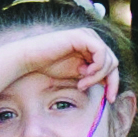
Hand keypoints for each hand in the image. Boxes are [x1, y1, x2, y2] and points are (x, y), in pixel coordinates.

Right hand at [0, 24, 114, 107]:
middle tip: (102, 94)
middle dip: (110, 80)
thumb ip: (87, 82)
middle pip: (114, 61)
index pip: (112, 65)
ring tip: (83, 84)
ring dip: (100, 74)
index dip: (113, 83)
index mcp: (87, 52)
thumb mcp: (71, 81)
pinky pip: (99, 52)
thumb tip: (105, 91)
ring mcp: (84, 38)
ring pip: (109, 56)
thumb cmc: (42, 73)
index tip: (109, 99)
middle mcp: (88, 43)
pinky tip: (83, 77)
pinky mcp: (78, 37)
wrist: (23, 63)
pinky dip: (96, 67)